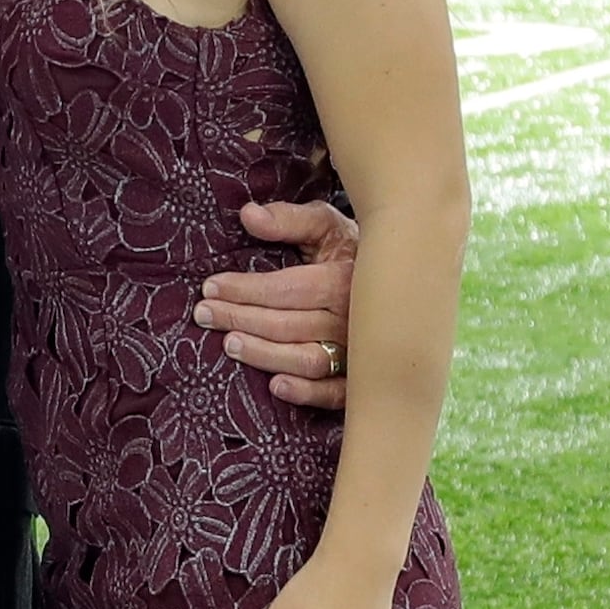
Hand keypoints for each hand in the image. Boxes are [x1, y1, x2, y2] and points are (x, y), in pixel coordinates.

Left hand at [193, 199, 357, 410]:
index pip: (287, 288)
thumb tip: (247, 215)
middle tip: (204, 314)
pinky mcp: (361, 378)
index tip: (210, 287)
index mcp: (344, 279)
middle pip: (288, 325)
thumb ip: (289, 220)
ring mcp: (359, 352)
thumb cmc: (354, 255)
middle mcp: (353, 318)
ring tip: (229, 344)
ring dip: (264, 354)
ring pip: (307, 359)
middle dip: (241, 319)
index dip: (245, 289)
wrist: (405, 285)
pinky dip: (307, 392)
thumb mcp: (327, 227)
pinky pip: (336, 393)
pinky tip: (276, 386)